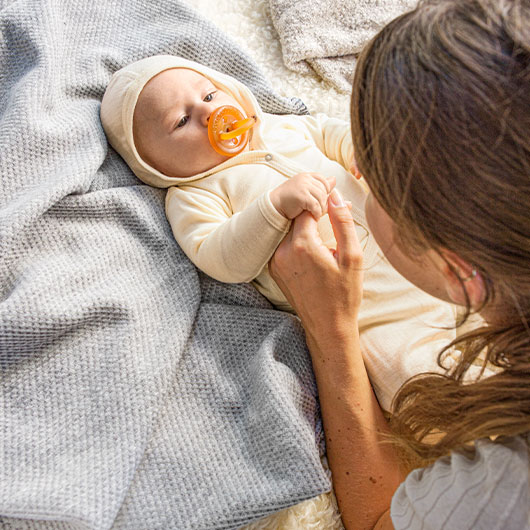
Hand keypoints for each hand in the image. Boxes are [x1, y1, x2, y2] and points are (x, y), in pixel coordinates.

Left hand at [269, 188, 362, 342]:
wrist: (328, 326)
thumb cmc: (344, 295)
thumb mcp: (352, 257)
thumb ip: (343, 223)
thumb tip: (335, 196)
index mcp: (303, 246)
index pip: (307, 207)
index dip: (320, 198)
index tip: (331, 191)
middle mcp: (283, 252)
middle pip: (294, 217)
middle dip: (311, 209)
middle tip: (328, 204)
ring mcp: (276, 261)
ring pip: (288, 229)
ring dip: (302, 223)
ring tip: (321, 221)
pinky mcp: (275, 269)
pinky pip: (284, 243)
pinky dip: (296, 237)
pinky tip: (311, 240)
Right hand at [270, 172, 334, 219]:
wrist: (273, 206)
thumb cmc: (289, 200)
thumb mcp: (305, 190)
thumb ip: (319, 186)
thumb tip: (334, 179)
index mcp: (306, 176)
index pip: (323, 181)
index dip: (325, 191)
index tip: (321, 201)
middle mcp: (305, 178)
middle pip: (324, 190)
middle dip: (324, 201)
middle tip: (319, 210)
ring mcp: (303, 186)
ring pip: (321, 198)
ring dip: (321, 208)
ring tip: (316, 213)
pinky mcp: (301, 196)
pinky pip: (316, 205)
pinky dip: (316, 212)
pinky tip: (313, 216)